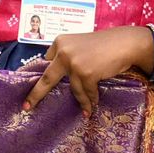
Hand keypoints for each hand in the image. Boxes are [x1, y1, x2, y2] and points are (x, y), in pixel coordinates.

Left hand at [24, 26, 153, 118]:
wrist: (126, 43)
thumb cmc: (106, 45)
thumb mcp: (81, 45)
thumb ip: (69, 56)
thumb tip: (59, 77)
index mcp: (59, 42)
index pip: (47, 61)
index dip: (44, 74)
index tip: (33, 86)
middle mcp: (63, 52)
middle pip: (46, 78)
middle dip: (36, 94)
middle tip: (27, 106)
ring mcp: (73, 63)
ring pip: (73, 89)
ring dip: (81, 100)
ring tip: (86, 110)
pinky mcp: (85, 73)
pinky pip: (86, 92)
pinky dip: (90, 100)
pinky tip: (93, 106)